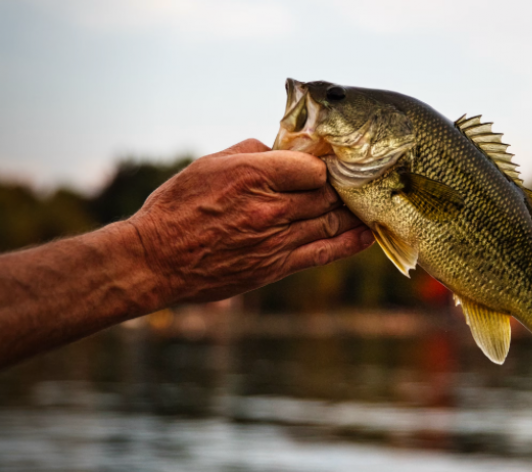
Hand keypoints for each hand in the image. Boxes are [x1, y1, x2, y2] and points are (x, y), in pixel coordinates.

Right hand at [128, 139, 373, 303]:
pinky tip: (368, 234)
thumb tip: (281, 149)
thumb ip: (251, 150)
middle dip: (342, 187)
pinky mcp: (275, 266)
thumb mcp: (209, 164)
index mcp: (253, 175)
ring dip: (352, 212)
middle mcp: (270, 208)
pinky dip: (350, 243)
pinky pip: (323, 253)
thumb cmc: (178, 207)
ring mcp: (275, 240)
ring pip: (330, 221)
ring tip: (369, 204)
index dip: (323, 165)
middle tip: (355, 182)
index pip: (312, 167)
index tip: (327, 164)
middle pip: (326, 194)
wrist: (156, 259)